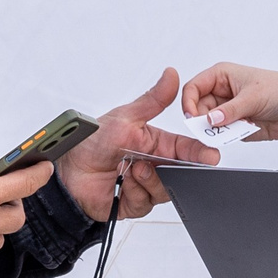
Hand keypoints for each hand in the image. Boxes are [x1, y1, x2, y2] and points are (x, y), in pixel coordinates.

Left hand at [58, 68, 221, 221]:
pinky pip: (147, 202)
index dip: (200, 153)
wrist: (67, 174)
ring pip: (165, 188)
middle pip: (181, 172)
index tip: (210, 156)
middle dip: (175, 170)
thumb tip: (171, 75)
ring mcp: (145, 184)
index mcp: (155, 142)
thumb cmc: (91, 143)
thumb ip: (153, 100)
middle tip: (162, 166)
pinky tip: (122, 182)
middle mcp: (154, 163)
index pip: (186, 148)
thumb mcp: (125, 117)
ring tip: (132, 169)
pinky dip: (135, 192)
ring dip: (149, 179)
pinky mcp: (136, 201)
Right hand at [181, 63, 277, 153]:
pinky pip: (221, 134)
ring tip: (232, 130)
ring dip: (215, 130)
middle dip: (202, 120)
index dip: (189, 102)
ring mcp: (227, 110)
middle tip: (211, 129)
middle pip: (197, 108)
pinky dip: (226, 137)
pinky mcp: (234, 126)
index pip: (193, 87)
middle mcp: (221, 92)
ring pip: (208, 124)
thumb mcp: (254, 97)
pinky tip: (241, 131)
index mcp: (221, 75)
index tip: (193, 117)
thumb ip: (230, 110)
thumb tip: (210, 120)